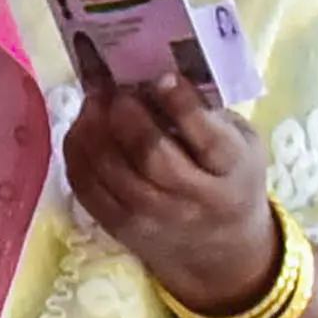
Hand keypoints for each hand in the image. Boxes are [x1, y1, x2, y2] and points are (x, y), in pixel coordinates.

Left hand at [62, 74, 277, 315]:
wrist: (220, 248)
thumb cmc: (229, 178)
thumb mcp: (240, 144)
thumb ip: (209, 113)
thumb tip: (158, 69)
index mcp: (232, 173)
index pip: (209, 141)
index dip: (182, 106)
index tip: (161, 77)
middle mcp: (193, 201)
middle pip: (151, 156)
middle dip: (127, 114)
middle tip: (115, 86)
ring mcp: (152, 218)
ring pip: (111, 170)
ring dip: (94, 127)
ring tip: (94, 100)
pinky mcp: (119, 228)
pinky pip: (86, 187)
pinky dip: (77, 152)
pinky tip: (82, 127)